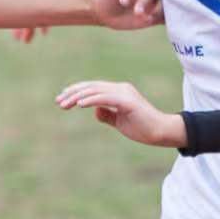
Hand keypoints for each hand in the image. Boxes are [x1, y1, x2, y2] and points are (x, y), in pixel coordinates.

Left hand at [56, 80, 185, 147]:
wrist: (161, 132)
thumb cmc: (142, 128)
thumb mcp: (120, 121)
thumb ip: (107, 114)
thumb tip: (95, 110)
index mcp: (118, 92)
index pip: (93, 87)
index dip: (76, 91)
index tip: (62, 99)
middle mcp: (121, 88)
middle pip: (91, 87)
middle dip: (72, 93)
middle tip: (58, 102)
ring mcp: (124, 93)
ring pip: (95, 91)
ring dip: (77, 97)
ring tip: (64, 104)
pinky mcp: (127, 102)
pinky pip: (105, 98)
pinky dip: (91, 100)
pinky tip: (79, 104)